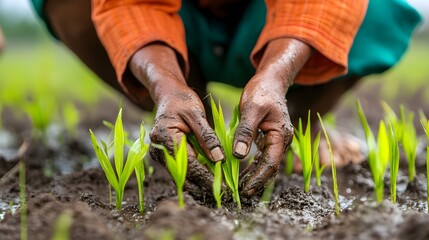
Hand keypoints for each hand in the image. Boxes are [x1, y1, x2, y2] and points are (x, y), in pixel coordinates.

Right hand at [129, 43, 224, 195]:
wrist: (168, 95)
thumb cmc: (182, 101)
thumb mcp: (197, 114)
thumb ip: (207, 136)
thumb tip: (218, 159)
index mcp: (165, 137)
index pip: (188, 164)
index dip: (206, 176)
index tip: (222, 186)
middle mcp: (159, 149)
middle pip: (183, 174)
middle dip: (202, 184)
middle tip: (222, 192)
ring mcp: (161, 154)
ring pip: (181, 175)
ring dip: (198, 182)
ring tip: (218, 189)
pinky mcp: (166, 155)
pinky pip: (181, 169)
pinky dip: (194, 174)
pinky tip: (209, 179)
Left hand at [234, 38, 311, 195]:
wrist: (270, 81)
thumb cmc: (261, 92)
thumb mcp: (251, 109)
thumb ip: (245, 132)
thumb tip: (238, 154)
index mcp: (281, 134)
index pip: (271, 162)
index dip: (258, 177)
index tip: (246, 188)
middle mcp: (282, 140)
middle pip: (271, 166)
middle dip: (258, 181)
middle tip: (243, 193)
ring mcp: (277, 139)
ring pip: (268, 163)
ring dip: (256, 175)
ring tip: (242, 187)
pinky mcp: (270, 137)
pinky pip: (264, 155)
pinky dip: (255, 165)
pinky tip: (244, 172)